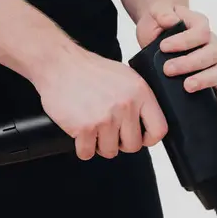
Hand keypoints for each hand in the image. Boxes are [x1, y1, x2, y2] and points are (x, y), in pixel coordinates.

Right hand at [34, 49, 167, 160]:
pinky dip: (82, 147)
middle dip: (120, 143)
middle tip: (108, 131)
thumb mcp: (123, 76)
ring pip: (110, 151)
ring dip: (99, 145)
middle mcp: (125, 105)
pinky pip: (87, 153)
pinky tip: (79, 133)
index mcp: (139, 92)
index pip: (159, 129)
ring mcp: (105, 118)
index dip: (148, 138)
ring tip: (92, 129)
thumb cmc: (87, 70)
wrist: (58, 64)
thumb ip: (137, 97)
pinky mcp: (85, 128)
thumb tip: (146, 121)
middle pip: (133, 145)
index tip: (139, 137)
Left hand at [136, 1, 216, 114]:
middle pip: (211, 53)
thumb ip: (162, 12)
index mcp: (200, 25)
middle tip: (168, 69)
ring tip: (187, 86)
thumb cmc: (158, 22)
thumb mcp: (156, 12)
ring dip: (205, 80)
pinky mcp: (207, 77)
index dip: (185, 40)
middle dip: (190, 63)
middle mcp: (210, 43)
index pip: (201, 32)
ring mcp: (211, 61)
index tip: (163, 47)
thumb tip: (171, 20)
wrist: (157, 33)